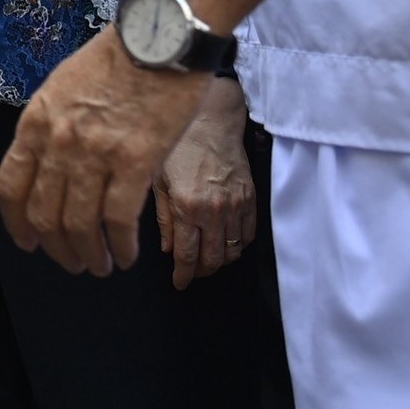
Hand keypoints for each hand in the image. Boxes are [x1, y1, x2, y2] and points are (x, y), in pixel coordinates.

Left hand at [0, 27, 209, 275]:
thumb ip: (52, 127)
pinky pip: (119, 220)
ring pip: (79, 225)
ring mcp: (95, 153)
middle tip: (71, 261)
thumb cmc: (117, 57)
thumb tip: (50, 165)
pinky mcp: (135, 161)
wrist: (159, 36)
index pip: (11, 186)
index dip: (17, 223)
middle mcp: (59, 141)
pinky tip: (126, 255)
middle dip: (56, 248)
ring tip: (99, 265)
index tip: (28, 242)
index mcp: (36, 121)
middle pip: (44, 214)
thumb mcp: (63, 86)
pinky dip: (120, 246)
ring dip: (88, 255)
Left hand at [152, 78, 255, 287]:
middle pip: (213, 261)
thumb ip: (162, 218)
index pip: (187, 256)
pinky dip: (238, 246)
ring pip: (232, 252)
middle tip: (193, 273)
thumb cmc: (179, 148)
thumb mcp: (158, 180)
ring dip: (220, 262)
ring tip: (208, 259)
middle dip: (201, 272)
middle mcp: (213, 211)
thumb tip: (167, 249)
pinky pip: (248, 236)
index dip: (183, 275)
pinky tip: (225, 243)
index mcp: (186, 207)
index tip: (180, 283)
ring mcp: (236, 207)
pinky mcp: (251, 200)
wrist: (212, 124)